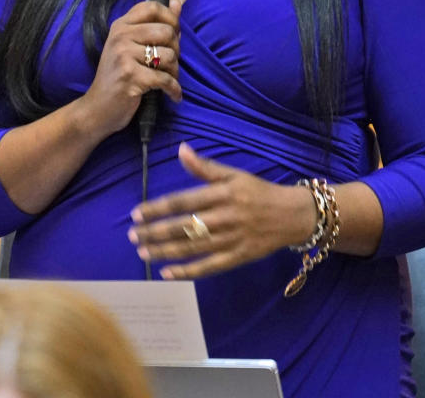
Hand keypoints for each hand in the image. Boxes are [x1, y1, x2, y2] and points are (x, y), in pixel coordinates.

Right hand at [78, 0, 181, 141]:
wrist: (96, 109)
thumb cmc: (117, 76)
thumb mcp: (130, 46)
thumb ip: (154, 25)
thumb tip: (177, 3)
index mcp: (120, 26)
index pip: (152, 7)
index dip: (170, 18)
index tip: (175, 33)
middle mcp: (121, 37)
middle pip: (166, 31)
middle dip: (176, 49)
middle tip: (171, 63)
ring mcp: (124, 56)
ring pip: (169, 55)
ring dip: (175, 71)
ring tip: (169, 79)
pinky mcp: (131, 77)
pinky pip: (165, 79)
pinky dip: (175, 89)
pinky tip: (174, 95)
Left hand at [127, 143, 317, 279]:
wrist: (292, 215)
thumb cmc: (258, 191)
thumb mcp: (234, 174)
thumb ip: (205, 167)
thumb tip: (180, 150)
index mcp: (222, 193)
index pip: (183, 201)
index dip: (158, 208)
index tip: (137, 214)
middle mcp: (225, 217)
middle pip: (184, 227)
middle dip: (155, 232)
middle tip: (133, 235)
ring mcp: (231, 240)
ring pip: (192, 248)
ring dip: (165, 251)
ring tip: (143, 252)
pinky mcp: (237, 258)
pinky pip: (209, 267)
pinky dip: (187, 272)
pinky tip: (166, 273)